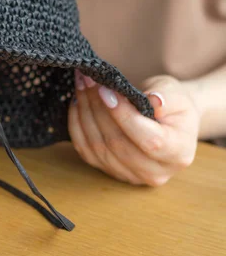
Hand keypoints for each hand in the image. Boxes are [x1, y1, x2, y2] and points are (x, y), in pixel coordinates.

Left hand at [68, 71, 200, 185]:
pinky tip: (77, 102)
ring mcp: (129, 175)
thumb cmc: (174, 105)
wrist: (167, 120)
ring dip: (84, 112)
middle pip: (117, 143)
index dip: (123, 115)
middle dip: (98, 108)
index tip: (106, 90)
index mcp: (178, 153)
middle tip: (88, 80)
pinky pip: (85, 149)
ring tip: (81, 85)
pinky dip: (77, 124)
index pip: (148, 140)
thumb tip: (153, 100)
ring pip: (97, 146)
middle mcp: (154, 172)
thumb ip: (167, 97)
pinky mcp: (108, 170)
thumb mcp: (177, 94)